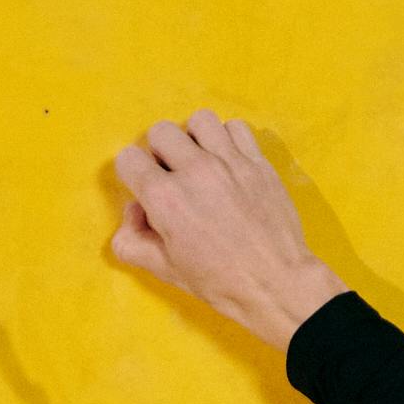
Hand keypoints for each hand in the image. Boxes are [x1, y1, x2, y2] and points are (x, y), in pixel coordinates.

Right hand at [107, 109, 335, 351]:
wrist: (274, 282)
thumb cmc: (219, 281)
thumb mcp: (164, 270)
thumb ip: (131, 240)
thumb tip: (133, 212)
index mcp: (165, 199)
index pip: (129, 158)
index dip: (133, 174)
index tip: (146, 189)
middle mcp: (195, 171)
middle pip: (161, 131)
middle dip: (160, 153)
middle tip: (173, 177)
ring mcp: (229, 162)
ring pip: (199, 121)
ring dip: (194, 139)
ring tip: (202, 163)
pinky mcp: (257, 161)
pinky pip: (236, 127)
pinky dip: (228, 139)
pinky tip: (228, 163)